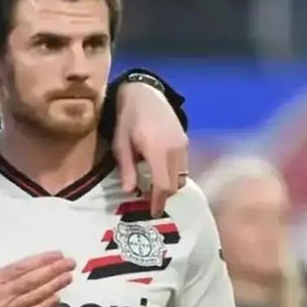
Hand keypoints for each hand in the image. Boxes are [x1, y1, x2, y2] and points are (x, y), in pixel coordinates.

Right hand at [0, 234, 74, 306]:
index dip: (42, 260)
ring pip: (37, 295)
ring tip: (69, 277)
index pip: (23, 267)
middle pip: (35, 279)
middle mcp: (6, 293)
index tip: (57, 254)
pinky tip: (57, 299)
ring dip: (55, 285)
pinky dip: (45, 305)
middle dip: (54, 270)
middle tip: (71, 262)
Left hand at [112, 82, 189, 215]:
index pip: (163, 185)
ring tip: (154, 186)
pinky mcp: (185, 141)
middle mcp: (175, 149)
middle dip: (164, 196)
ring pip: (181, 176)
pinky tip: (160, 171)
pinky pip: (183, 166)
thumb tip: (129, 191)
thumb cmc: (128, 119)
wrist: (145, 94)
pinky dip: (173, 173)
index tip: (153, 213)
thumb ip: (126, 168)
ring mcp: (183, 145)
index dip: (158, 201)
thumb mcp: (120, 144)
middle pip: (175, 184)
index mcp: (157, 150)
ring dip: (169, 185)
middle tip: (150, 201)